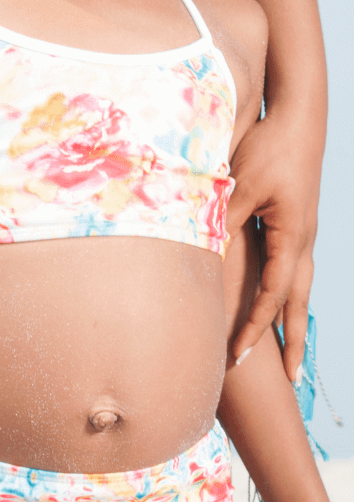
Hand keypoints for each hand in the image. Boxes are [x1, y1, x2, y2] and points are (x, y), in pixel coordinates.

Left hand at [228, 112, 318, 381]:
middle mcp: (303, 241)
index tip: (236, 355)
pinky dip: (288, 292)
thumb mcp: (240, 184)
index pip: (272, 295)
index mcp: (292, 237)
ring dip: (293, 321)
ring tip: (291, 352)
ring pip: (300, 288)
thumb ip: (221, 218)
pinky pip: (294, 268)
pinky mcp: (297, 223)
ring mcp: (304, 233)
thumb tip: (198, 248)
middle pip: (297, 303)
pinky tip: (279, 301)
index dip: (254, 328)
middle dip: (291, 342)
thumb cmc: (268, 148)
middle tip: (288, 380)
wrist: (298, 120)